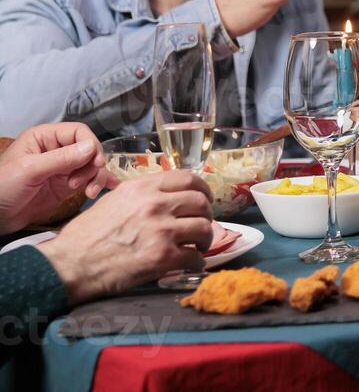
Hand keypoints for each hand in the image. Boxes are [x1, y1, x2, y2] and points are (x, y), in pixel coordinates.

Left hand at [0, 123, 117, 233]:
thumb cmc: (3, 188)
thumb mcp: (30, 170)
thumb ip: (61, 159)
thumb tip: (92, 148)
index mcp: (45, 138)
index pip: (78, 132)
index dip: (91, 145)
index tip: (96, 163)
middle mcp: (57, 150)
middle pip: (89, 149)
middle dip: (92, 165)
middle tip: (83, 183)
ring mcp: (63, 168)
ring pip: (92, 166)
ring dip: (95, 178)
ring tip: (88, 193)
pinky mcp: (66, 186)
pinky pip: (89, 180)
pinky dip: (99, 183)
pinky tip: (107, 189)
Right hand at [37, 171, 213, 305]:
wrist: (69, 265)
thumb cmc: (86, 235)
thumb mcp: (113, 200)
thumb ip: (142, 194)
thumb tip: (167, 197)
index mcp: (142, 187)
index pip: (188, 178)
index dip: (202, 189)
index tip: (204, 198)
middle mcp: (155, 204)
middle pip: (201, 202)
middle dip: (206, 215)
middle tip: (202, 224)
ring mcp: (161, 230)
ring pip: (204, 228)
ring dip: (205, 238)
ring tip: (198, 245)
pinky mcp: (163, 257)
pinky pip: (195, 257)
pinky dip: (197, 262)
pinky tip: (191, 263)